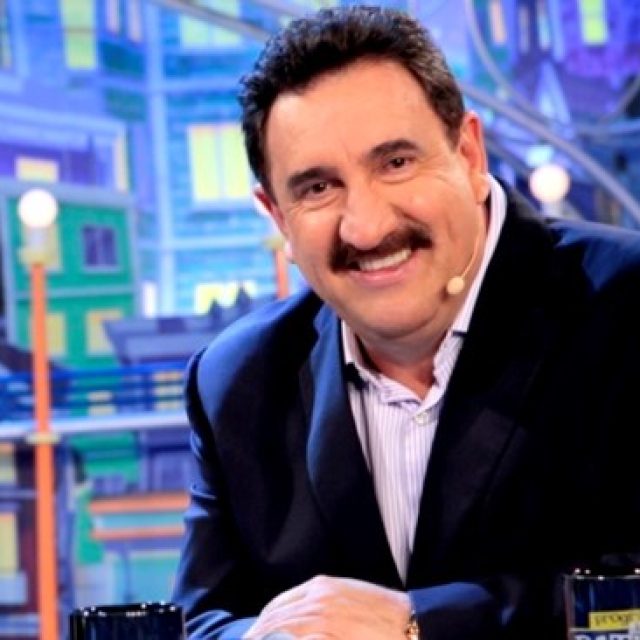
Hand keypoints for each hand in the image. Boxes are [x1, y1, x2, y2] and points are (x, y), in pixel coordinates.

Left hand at [243, 574, 410, 638]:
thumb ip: (325, 604)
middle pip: (273, 620)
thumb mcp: (350, 597)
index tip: (255, 636)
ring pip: (278, 633)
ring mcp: (320, 622)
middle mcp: (316, 601)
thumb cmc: (385, 615)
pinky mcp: (326, 637)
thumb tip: (305, 619)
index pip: (279, 604)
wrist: (411, 625)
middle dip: (257, 636)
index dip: (264, 623)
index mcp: (321, 587)